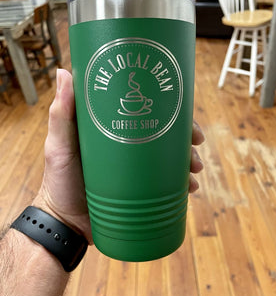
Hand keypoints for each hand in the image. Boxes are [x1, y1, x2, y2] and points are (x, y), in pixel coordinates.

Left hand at [34, 69, 204, 243]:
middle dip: (185, 136)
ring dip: (188, 160)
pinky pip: (168, 182)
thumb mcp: (59, 146)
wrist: (67, 224)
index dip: (169, 106)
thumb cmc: (59, 181)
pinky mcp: (142, 189)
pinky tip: (191, 188)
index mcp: (114, 127)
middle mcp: (129, 144)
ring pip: (170, 157)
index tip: (184, 109)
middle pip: (165, 132)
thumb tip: (64, 71)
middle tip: (196, 144)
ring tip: (194, 171)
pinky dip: (182, 183)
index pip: (146, 108)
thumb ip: (61, 114)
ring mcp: (137, 168)